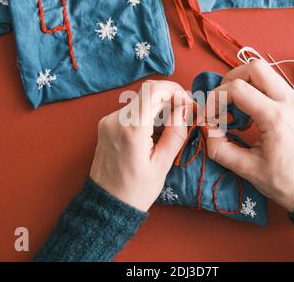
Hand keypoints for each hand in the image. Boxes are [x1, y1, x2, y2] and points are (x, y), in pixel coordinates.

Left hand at [90, 80, 190, 211]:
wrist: (107, 204)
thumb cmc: (135, 190)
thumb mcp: (162, 165)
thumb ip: (176, 133)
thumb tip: (184, 109)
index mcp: (131, 129)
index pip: (154, 90)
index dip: (175, 90)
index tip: (187, 103)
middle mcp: (115, 120)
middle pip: (148, 92)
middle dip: (170, 99)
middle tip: (185, 114)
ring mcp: (108, 121)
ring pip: (141, 100)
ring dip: (160, 107)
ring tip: (172, 127)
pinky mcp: (107, 124)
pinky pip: (132, 110)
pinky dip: (148, 114)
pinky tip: (157, 132)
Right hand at [206, 60, 293, 211]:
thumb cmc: (283, 182)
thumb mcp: (245, 168)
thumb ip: (218, 147)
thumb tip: (205, 128)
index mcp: (276, 117)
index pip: (238, 89)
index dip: (216, 99)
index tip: (208, 117)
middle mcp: (289, 102)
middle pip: (254, 67)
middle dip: (231, 80)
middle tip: (221, 102)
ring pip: (266, 72)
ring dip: (244, 83)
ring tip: (235, 108)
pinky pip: (273, 84)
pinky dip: (256, 90)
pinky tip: (250, 113)